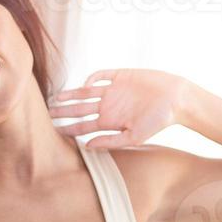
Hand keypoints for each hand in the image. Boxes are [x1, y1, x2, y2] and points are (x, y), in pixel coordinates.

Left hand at [47, 68, 190, 148]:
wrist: (176, 99)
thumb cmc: (159, 122)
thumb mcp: (135, 137)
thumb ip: (111, 142)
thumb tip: (87, 147)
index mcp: (109, 122)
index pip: (83, 126)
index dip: (67, 128)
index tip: (52, 132)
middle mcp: (108, 106)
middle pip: (79, 109)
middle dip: (63, 112)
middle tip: (45, 114)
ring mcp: (112, 90)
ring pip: (84, 92)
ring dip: (70, 95)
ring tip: (54, 99)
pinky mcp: (120, 75)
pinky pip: (100, 75)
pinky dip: (90, 78)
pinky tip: (84, 85)